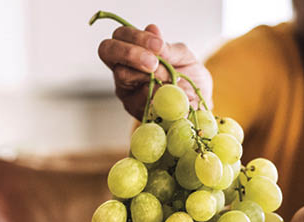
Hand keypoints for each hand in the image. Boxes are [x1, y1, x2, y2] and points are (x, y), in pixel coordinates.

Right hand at [98, 24, 212, 119]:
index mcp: (134, 49)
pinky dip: (154, 96)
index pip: (120, 35)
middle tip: (153, 63)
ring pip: (122, 75)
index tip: (158, 45)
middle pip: (107, 51)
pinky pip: (137, 100)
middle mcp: (124, 68)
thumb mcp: (183, 57)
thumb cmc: (187, 76)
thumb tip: (152, 30)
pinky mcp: (133, 109)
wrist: (196, 102)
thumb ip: (167, 47)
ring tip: (169, 80)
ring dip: (146, 75)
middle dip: (130, 53)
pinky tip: (168, 95)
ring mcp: (126, 89)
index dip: (136, 37)